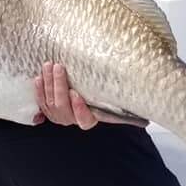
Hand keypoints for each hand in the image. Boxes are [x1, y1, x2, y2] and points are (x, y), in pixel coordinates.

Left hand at [34, 62, 149, 129]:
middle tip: (59, 67)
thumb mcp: (111, 106)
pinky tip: (38, 77)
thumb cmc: (99, 102)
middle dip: (59, 86)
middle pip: (62, 106)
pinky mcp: (46, 110)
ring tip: (49, 65)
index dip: (79, 109)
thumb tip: (147, 120)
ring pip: (49, 102)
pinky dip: (38, 89)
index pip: (84, 120)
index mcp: (88, 119)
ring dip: (48, 83)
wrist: (79, 101)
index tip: (77, 95)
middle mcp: (71, 120)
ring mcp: (58, 116)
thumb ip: (124, 110)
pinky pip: (40, 101)